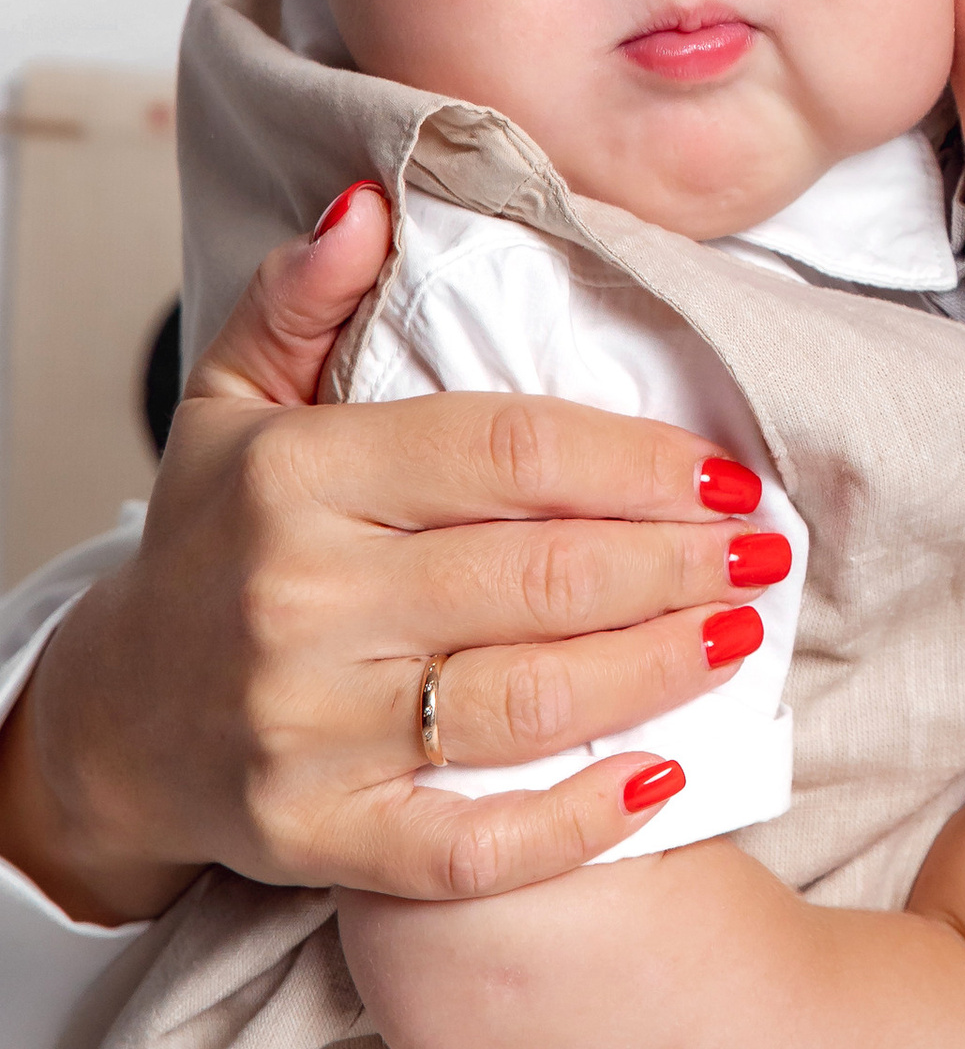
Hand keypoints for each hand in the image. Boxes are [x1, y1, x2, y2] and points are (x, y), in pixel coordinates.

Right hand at [0, 187, 773, 924]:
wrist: (114, 722)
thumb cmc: (210, 547)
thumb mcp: (232, 400)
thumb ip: (304, 296)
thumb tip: (373, 204)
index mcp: (296, 477)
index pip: (508, 453)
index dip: (639, 463)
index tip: (730, 474)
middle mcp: (302, 602)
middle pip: (540, 578)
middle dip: (678, 564)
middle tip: (766, 554)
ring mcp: (310, 732)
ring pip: (531, 703)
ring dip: (660, 670)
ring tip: (738, 633)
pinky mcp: (321, 838)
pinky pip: (475, 844)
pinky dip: (580, 819)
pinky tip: (665, 777)